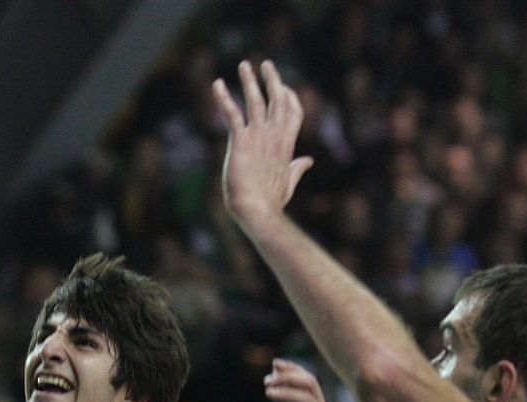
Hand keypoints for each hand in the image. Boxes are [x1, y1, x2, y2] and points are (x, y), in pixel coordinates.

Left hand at [213, 59, 313, 231]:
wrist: (258, 212)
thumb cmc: (272, 202)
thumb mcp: (289, 181)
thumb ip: (298, 167)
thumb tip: (309, 161)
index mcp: (286, 144)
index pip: (293, 112)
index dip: (290, 96)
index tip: (284, 86)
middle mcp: (274, 136)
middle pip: (277, 99)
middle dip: (272, 80)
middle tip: (265, 64)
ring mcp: (258, 137)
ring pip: (255, 101)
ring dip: (249, 81)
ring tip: (243, 65)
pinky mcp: (241, 142)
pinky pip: (232, 114)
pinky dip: (224, 98)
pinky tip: (216, 85)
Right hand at [263, 358, 336, 401]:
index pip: (308, 400)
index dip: (289, 393)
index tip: (268, 393)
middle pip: (310, 385)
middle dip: (290, 379)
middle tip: (267, 382)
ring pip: (306, 383)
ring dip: (290, 374)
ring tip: (271, 372)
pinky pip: (299, 390)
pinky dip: (289, 378)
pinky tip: (275, 372)